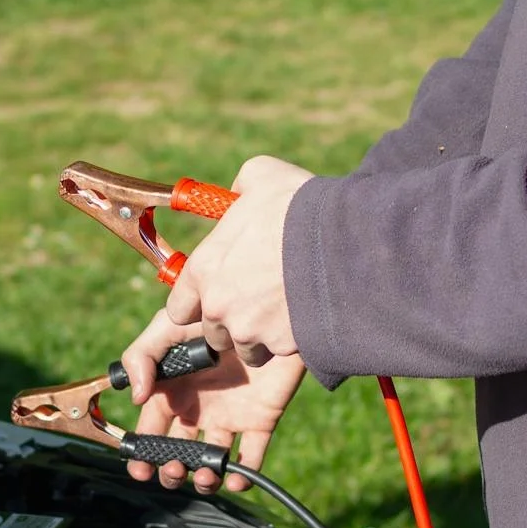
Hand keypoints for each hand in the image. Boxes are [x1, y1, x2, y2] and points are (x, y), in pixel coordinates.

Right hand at [120, 309, 307, 494]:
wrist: (265, 307)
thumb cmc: (212, 311)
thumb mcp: (168, 327)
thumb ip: (140, 357)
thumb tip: (138, 398)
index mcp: (173, 392)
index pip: (151, 431)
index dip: (143, 454)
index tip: (140, 469)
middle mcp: (198, 409)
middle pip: (178, 453)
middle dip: (171, 471)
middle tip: (175, 469)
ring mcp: (229, 416)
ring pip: (211, 461)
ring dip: (204, 478)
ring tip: (205, 474)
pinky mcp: (260, 419)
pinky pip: (252, 455)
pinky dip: (243, 475)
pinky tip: (235, 477)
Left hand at [166, 156, 315, 365]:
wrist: (347, 239)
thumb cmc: (300, 204)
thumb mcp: (260, 176)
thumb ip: (238, 191)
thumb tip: (237, 197)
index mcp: (204, 268)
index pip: (179, 308)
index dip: (197, 303)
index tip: (215, 294)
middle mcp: (219, 306)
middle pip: (213, 332)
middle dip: (231, 320)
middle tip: (256, 300)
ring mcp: (250, 330)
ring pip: (246, 348)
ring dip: (258, 335)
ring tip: (282, 310)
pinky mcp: (282, 346)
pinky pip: (279, 351)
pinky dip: (288, 339)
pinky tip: (304, 315)